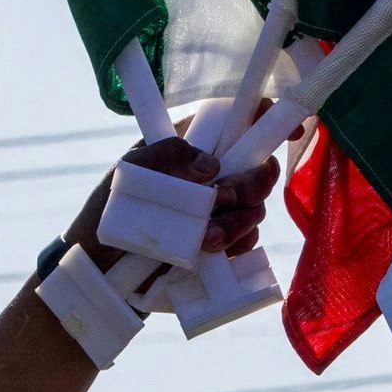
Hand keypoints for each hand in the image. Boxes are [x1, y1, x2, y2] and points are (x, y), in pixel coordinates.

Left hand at [69, 130, 287, 265]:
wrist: (104, 272)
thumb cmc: (110, 213)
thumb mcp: (129, 173)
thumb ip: (166, 156)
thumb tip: (212, 164)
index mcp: (192, 149)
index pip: (235, 123)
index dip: (265, 120)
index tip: (288, 129)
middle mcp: (213, 178)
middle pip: (258, 170)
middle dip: (250, 184)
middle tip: (223, 199)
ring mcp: (220, 213)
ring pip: (255, 209)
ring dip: (236, 223)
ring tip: (205, 239)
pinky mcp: (222, 246)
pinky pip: (247, 242)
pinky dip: (234, 247)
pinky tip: (208, 253)